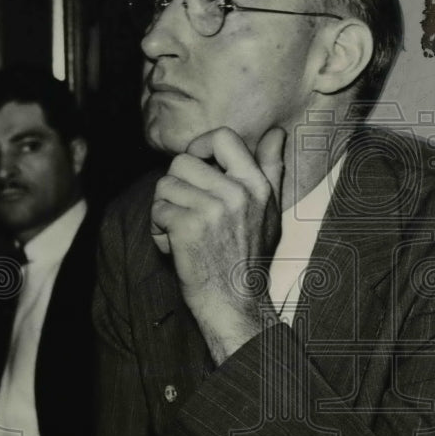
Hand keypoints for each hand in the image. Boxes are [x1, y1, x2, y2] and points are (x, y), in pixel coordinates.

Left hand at [150, 126, 284, 363]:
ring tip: (182, 231)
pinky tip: (175, 246)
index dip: (199, 146)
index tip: (195, 166)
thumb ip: (272, 170)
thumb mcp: (270, 212)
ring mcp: (212, 210)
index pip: (223, 138)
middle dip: (176, 186)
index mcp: (257, 185)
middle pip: (182, 161)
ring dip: (165, 209)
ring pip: (165, 185)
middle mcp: (237, 193)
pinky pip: (157, 210)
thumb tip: (277, 132)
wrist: (235, 303)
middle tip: (186, 212)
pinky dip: (159, 230)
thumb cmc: (249, 257)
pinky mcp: (188, 227)